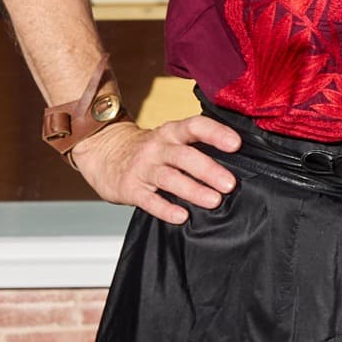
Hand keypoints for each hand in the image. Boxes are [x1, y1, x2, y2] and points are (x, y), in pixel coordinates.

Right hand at [68, 115, 243, 224]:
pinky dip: (165, 208)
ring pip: (169, 178)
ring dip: (193, 189)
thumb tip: (238, 161)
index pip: (195, 126)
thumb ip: (196, 146)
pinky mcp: (130, 188)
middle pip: (184, 156)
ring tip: (213, 200)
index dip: (215, 133)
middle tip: (230, 184)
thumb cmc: (150, 150)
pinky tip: (181, 215)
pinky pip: (148, 200)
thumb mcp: (171, 140)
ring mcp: (142, 168)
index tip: (236, 144)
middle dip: (209, 169)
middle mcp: (157, 147)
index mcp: (172, 133)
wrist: (103, 153)